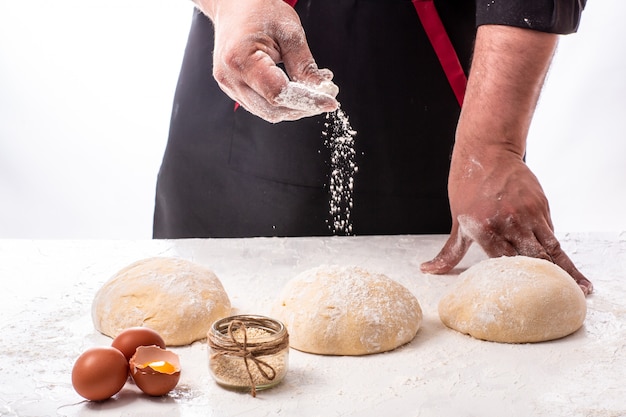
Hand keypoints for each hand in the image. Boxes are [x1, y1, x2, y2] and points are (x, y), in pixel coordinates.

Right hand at [198, 0, 337, 121]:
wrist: (233, 5)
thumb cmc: (259, 10)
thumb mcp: (289, 31)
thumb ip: (305, 65)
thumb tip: (323, 90)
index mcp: (241, 59)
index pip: (279, 93)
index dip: (307, 101)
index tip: (330, 102)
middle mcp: (231, 78)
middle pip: (273, 110)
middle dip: (303, 108)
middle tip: (326, 98)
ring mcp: (229, 86)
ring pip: (268, 113)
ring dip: (294, 108)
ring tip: (314, 93)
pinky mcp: (233, 89)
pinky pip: (262, 106)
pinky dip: (283, 104)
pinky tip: (298, 91)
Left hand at [419, 25, 591, 294]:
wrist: (486, 152)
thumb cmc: (467, 188)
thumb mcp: (457, 222)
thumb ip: (449, 252)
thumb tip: (427, 271)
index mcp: (484, 229)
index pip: (502, 262)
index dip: (516, 281)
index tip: (528, 298)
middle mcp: (507, 223)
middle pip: (531, 258)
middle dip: (548, 280)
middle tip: (563, 299)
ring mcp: (527, 214)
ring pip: (549, 248)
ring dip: (564, 270)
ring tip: (580, 290)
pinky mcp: (541, 206)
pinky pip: (552, 234)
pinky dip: (560, 252)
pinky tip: (572, 269)